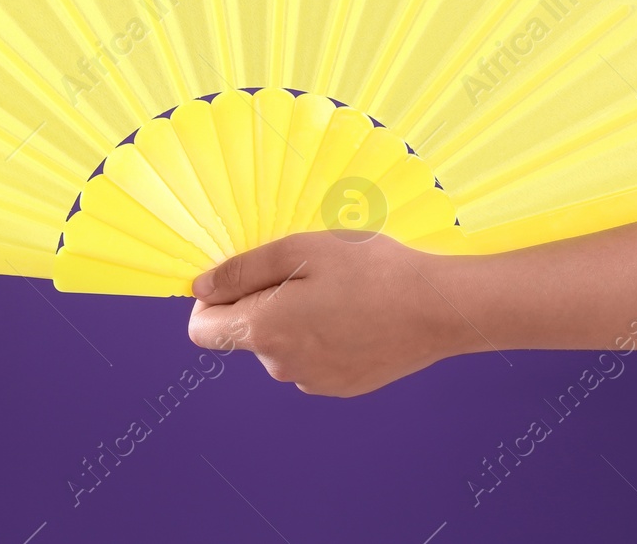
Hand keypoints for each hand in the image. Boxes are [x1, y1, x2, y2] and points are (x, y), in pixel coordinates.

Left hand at [186, 231, 468, 396]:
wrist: (437, 309)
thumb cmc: (370, 270)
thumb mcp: (299, 250)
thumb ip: (241, 271)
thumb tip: (198, 289)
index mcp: (264, 331)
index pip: (202, 330)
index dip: (212, 300)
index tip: (244, 277)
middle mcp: (281, 366)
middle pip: (246, 333)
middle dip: (263, 303)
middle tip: (308, 273)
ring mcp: (313, 382)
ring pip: (282, 345)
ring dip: (295, 319)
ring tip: (339, 291)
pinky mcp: (342, 387)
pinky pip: (313, 358)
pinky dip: (323, 336)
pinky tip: (356, 314)